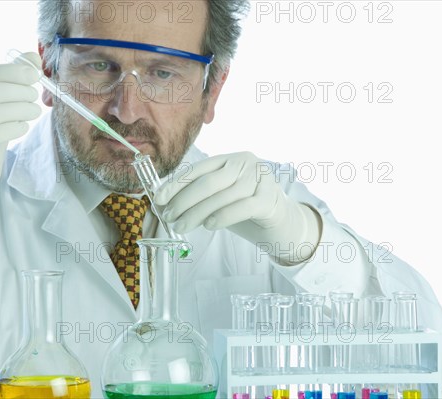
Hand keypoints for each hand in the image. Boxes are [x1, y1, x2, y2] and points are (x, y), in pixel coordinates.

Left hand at [154, 152, 320, 264]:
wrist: (283, 223)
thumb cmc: (246, 209)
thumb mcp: (222, 197)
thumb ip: (200, 197)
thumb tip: (166, 205)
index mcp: (230, 159)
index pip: (198, 169)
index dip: (176, 184)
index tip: (159, 199)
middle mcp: (245, 163)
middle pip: (208, 182)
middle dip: (183, 200)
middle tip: (168, 217)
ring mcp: (259, 179)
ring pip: (221, 196)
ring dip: (197, 213)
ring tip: (181, 226)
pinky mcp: (269, 199)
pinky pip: (241, 207)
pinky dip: (223, 216)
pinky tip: (209, 225)